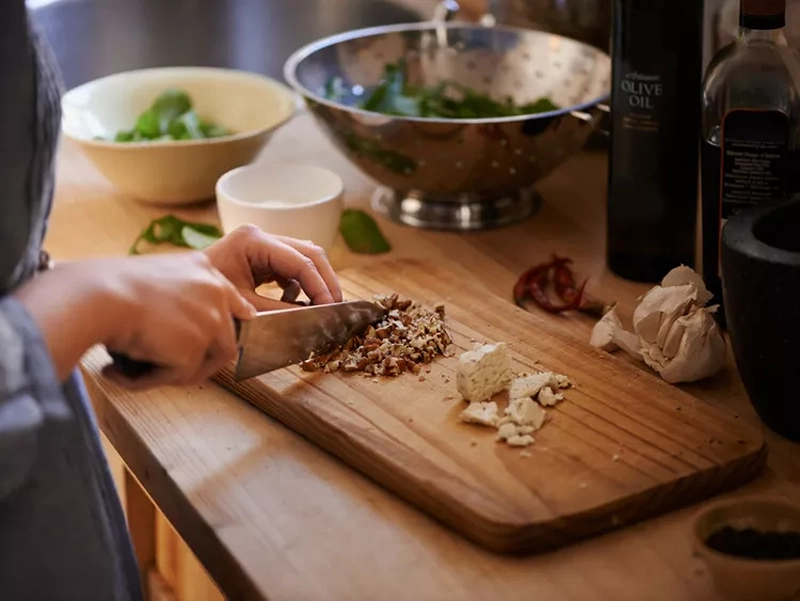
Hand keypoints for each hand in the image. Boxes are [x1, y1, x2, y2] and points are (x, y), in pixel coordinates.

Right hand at [15, 252, 255, 386]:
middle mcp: (214, 294)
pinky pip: (176, 377)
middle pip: (225, 340)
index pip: (232, 301)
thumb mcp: (151, 278)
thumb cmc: (107, 285)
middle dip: (197, 360)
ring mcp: (209, 321)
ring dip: (175, 373)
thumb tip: (177, 332)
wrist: (95, 296)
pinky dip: (147, 380)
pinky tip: (117, 373)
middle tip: (163, 369)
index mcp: (203, 269)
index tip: (220, 337)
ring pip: (206, 363)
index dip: (228, 322)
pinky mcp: (194, 349)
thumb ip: (174, 297)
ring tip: (137, 373)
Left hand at [204, 225, 342, 310]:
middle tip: (335, 307)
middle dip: (325, 281)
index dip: (320, 286)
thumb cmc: (205, 300)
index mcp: (252, 241)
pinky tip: (292, 303)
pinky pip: (291, 267)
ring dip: (314, 282)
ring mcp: (260, 244)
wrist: (180, 299)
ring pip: (304, 258)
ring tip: (320, 307)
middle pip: (309, 253)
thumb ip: (281, 311)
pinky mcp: (260, 256)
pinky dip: (299, 285)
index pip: (300, 261)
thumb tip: (315, 318)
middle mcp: (259, 236)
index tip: (331, 308)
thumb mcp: (245, 307)